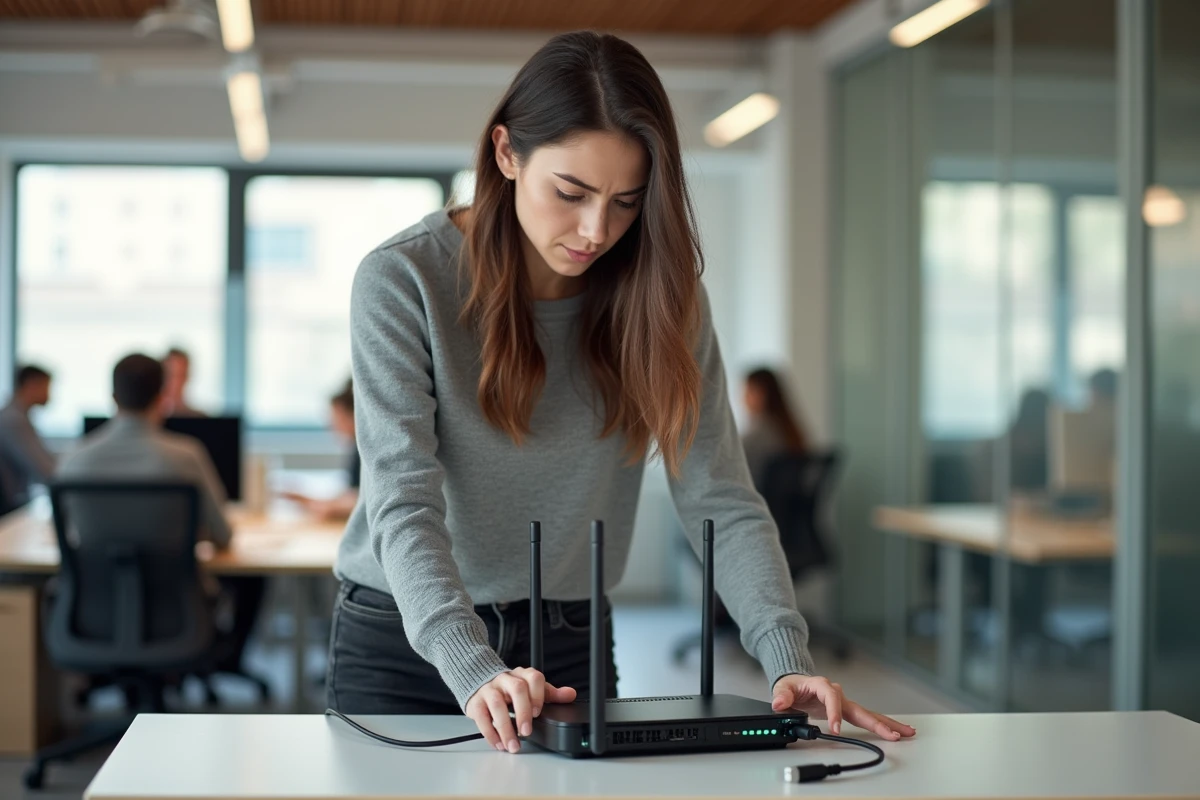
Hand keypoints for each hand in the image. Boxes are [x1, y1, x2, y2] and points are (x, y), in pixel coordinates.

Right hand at [465, 668, 576, 753]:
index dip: (537, 695)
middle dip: (523, 712)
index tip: (538, 712)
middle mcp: (505, 679)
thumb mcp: (531, 690)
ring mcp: (489, 690)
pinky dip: (490, 733)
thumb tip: (570, 694)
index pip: (533, 678)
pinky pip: (481, 717)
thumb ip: (550, 694)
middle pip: (517, 689)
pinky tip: (499, 743)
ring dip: (506, 728)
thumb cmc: (510, 690)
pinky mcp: (476, 703)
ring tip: (513, 744)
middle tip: (526, 732)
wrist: (480, 683)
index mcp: (522, 675)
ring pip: (497, 704)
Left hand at [772, 674, 915, 740]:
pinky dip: (879, 725)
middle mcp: (837, 693)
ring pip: (867, 713)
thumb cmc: (791, 686)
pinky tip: (895, 732)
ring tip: (906, 733)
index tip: (835, 729)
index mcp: (822, 686)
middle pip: (860, 708)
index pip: (832, 698)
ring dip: (886, 724)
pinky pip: (864, 718)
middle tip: (892, 734)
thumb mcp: (782, 688)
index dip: (834, 713)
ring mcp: (844, 702)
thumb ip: (781, 696)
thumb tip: (779, 703)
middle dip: (876, 722)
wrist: (795, 683)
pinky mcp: (846, 710)